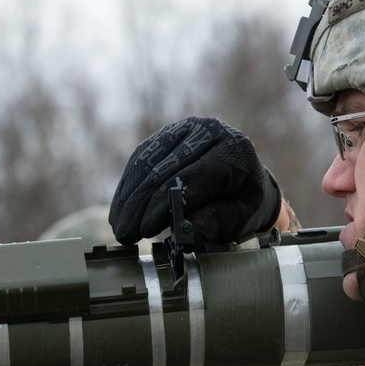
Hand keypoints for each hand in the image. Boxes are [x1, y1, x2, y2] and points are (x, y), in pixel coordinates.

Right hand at [110, 117, 280, 246]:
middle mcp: (210, 131)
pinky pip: (141, 157)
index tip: (146, 229)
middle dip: (140, 204)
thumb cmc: (242, 203)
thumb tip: (184, 237)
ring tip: (119, 226)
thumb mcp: (237, 218)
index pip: (193, 176)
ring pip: (146, 160)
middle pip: (164, 166)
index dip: (164, 203)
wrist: (245, 180)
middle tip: (126, 234)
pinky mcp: (168, 134)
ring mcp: (186, 128)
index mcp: (235, 151)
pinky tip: (120, 209)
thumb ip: (213, 224)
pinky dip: (128, 185)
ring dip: (129, 196)